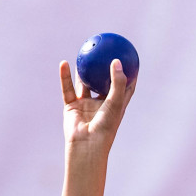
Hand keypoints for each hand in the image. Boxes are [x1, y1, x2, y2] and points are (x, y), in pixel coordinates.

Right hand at [57, 58, 132, 195]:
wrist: (86, 145)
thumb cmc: (105, 127)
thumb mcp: (115, 103)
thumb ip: (117, 82)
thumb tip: (117, 61)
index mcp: (115, 105)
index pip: (125, 87)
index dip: (129, 73)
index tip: (132, 58)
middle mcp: (101, 104)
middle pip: (104, 82)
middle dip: (104, 68)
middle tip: (105, 49)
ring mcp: (86, 105)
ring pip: (84, 83)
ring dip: (83, 70)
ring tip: (83, 52)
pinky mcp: (71, 107)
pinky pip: (68, 88)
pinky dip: (65, 77)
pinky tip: (64, 63)